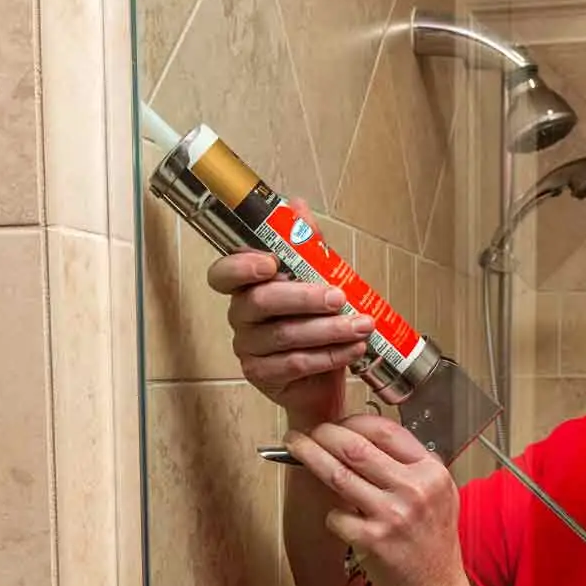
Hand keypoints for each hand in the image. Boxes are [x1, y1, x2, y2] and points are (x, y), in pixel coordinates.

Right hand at [206, 206, 373, 426]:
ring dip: (328, 330)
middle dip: (305, 298)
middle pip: (261, 302)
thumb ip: (307, 245)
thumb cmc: (317, 324)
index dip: (241, 267)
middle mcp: (241, 316)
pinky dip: (328, 356)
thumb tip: (296, 206)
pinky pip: (294, 364)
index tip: (270, 263)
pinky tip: (353, 349)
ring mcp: (248, 348)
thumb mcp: (318, 278)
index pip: (223, 273)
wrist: (325, 379)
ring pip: (283, 335)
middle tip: (339, 298)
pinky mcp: (262, 376)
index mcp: (247, 286)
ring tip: (361, 326)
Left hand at [285, 414, 462, 585]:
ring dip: (310, 456)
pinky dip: (332, 514)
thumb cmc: (433, 544)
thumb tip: (364, 440)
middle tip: (310, 432)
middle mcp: (413, 490)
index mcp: (431, 473)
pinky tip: (340, 520)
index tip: (339, 424)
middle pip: (355, 447)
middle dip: (324, 433)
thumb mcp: (437, 495)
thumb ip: (410, 467)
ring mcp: (392, 515)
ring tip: (296, 447)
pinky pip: (335, 515)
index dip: (354, 422)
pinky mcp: (372, 540)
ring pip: (337, 474)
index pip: (386, 431)